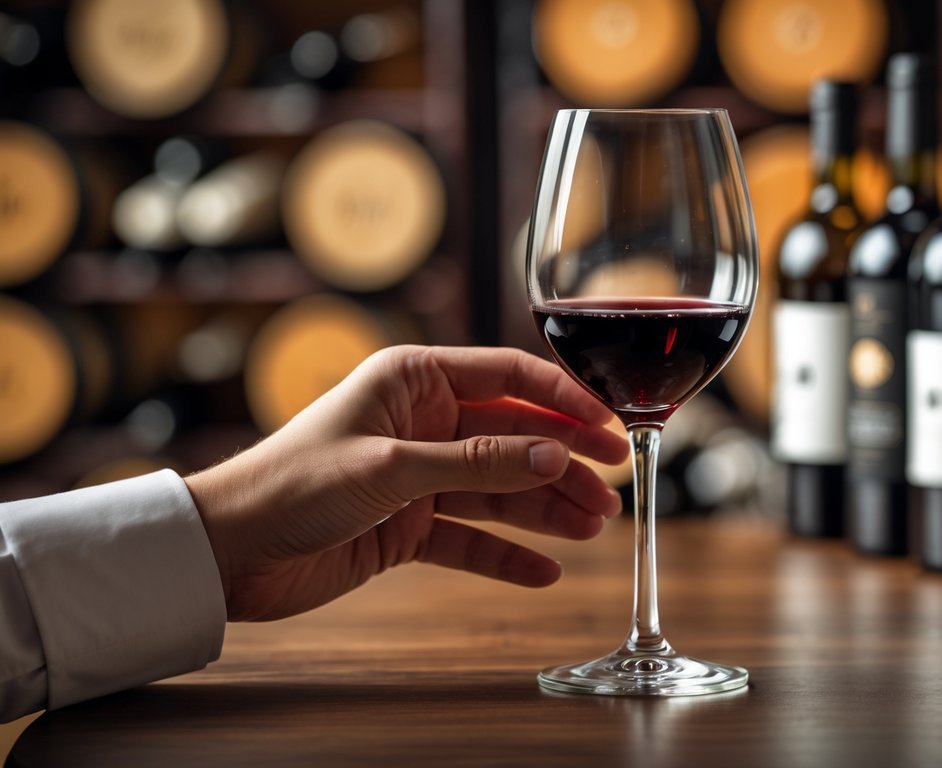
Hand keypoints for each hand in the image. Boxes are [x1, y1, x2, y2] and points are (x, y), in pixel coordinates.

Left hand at [184, 345, 627, 621]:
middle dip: (565, 462)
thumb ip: (478, 462)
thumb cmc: (292, 484)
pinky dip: (507, 555)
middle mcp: (423, 423)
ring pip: (500, 490)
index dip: (564, 402)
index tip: (610, 428)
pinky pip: (471, 538)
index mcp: (414, 381)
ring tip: (594, 528)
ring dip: (547, 509)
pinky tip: (547, 570)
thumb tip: (557, 454)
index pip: (509, 378)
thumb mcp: (393, 467)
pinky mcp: (408, 526)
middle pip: (514, 438)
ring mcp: (418, 477)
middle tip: (613, 489)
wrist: (228, 552)